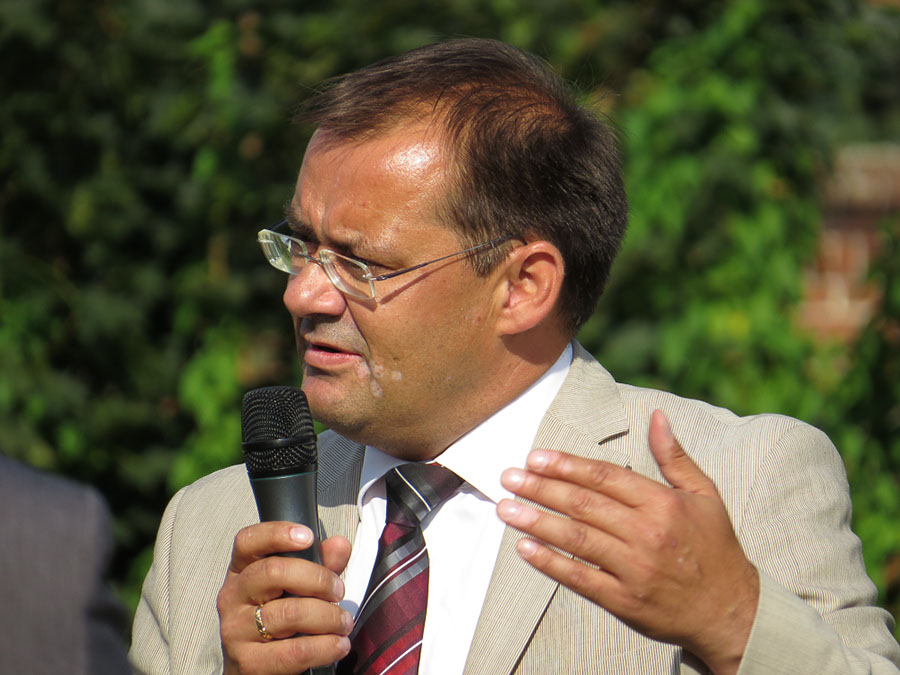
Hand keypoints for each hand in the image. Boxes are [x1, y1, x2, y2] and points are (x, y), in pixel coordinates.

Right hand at [217, 522, 352, 673]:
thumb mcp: (297, 588)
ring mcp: (236, 630)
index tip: (308, 537)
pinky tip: (338, 645)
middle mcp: (233, 597)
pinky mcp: (248, 663)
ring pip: (288, 613)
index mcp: (242, 571)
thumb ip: (320, 564)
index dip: (277, 534)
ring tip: (343, 622)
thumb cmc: (278, 622)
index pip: (248, 541)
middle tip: (338, 591)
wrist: (254, 671)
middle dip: (317, 579)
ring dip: (327, 616)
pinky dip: (324, 647)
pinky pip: (293, 651)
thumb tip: (341, 545)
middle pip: (273, 572)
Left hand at [496, 410, 758, 674]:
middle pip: (584, 505)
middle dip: (541, 489)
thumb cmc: (715, 547)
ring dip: (537, 521)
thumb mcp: (705, 495)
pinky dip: (550, 562)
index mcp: (663, 503)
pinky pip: (581, 579)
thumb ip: (675, 457)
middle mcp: (647, 534)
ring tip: (505, 509)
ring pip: (577, 539)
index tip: (535, 458)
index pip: (605, 477)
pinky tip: (525, 548)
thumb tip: (658, 417)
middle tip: (508, 478)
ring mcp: (635, 569)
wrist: (732, 612)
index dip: (567, 466)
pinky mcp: (625, 601)